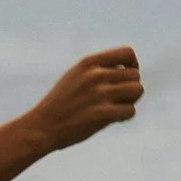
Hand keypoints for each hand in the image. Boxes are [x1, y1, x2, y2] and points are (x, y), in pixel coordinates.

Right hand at [24, 46, 142, 150]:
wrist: (42, 126)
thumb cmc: (60, 104)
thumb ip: (97, 70)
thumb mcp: (74, 76)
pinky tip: (113, 120)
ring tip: (117, 108)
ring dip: (130, 101)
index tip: (125, 77)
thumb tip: (125, 71)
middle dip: (130, 88)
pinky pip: (130, 111)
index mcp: (88, 63)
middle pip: (135, 75)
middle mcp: (96, 75)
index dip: (132, 65)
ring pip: (137, 90)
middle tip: (117, 99)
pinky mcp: (102, 113)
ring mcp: (100, 94)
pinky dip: (124, 117)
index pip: (127, 53)